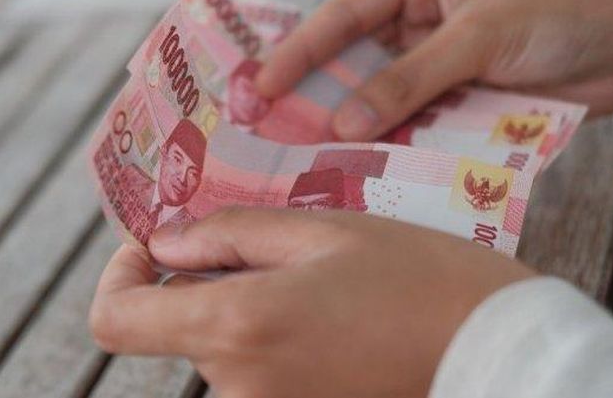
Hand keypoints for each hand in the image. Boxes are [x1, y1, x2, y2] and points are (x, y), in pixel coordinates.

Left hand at [89, 208, 533, 397]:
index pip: (116, 321)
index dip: (118, 277)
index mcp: (239, 326)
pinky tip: (322, 315)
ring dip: (240, 309)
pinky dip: (264, 339)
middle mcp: (238, 388)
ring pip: (218, 349)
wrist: (496, 355)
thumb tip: (165, 243)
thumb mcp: (323, 229)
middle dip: (202, 282)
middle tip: (265, 245)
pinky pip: (250, 375)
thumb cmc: (417, 278)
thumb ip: (228, 234)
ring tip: (311, 278)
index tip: (152, 248)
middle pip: (176, 329)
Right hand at [255, 0, 612, 140]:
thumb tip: (344, 123)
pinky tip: (363, 163)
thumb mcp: (478, 38)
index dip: (299, 53)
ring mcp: (433, 61)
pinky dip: (390, 142)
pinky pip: (410, 121)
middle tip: (268, 128)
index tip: (261, 88)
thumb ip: (409, 80)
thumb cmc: (562, 15)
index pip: (343, 17)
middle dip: (314, 94)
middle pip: (351, 60)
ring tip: (305, 155)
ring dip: (351, 125)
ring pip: (377, 97)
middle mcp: (416, 18)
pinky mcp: (452, 98)